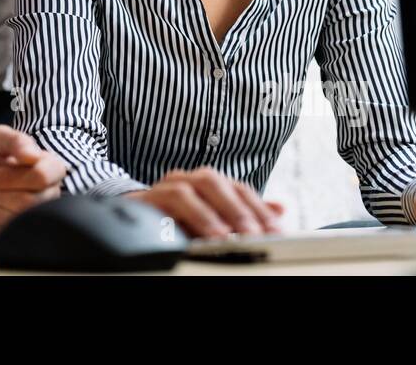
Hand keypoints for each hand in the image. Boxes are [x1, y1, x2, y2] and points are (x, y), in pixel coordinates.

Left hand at [0, 125, 66, 235]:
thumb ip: (16, 141)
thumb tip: (33, 156)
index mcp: (52, 167)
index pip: (41, 177)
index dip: (10, 178)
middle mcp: (50, 192)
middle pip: (29, 202)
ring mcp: (36, 214)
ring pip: (16, 220)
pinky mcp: (20, 230)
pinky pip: (4, 233)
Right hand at [125, 167, 284, 237]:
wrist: (136, 217)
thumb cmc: (179, 220)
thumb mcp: (216, 219)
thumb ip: (244, 213)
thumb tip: (279, 209)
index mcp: (208, 182)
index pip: (238, 188)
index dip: (259, 208)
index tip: (276, 232)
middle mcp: (188, 179)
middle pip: (215, 182)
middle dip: (238, 209)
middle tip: (256, 235)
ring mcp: (166, 186)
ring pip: (190, 188)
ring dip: (211, 213)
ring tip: (227, 236)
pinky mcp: (146, 199)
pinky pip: (168, 201)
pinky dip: (188, 216)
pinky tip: (200, 233)